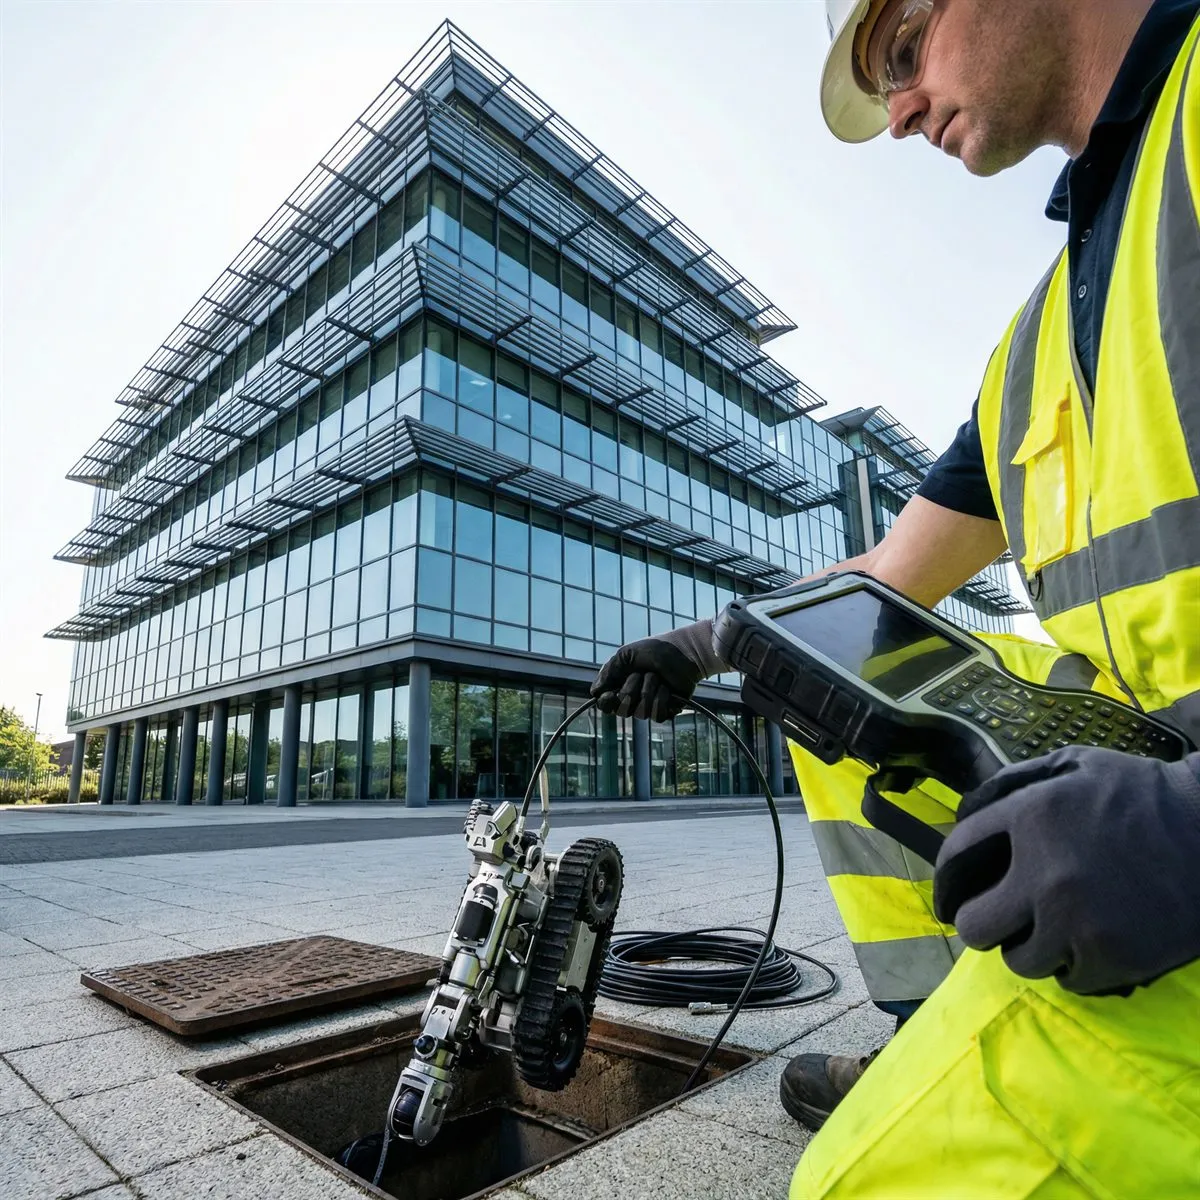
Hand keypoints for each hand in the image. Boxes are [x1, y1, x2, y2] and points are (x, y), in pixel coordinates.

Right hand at [590, 619, 725, 720]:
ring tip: (657, 676)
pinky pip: (658, 714)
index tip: (611, 693)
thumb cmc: (653, 650)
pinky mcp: (666, 711)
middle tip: (640, 674)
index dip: (606, 703)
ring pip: (641, 712)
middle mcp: (632, 700)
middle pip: (622, 711)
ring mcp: (649, 707)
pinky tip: (668, 687)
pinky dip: (662, 697)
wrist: (680, 651)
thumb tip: (594, 692)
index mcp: (619, 687)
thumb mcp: (625, 655)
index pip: (605, 705)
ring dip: (649, 689)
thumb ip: (608, 671)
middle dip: (631, 690)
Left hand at [933, 745, 1199, 994]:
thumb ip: (1016, 784)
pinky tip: (1088, 941)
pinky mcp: (1112, 959)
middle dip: (981, 919)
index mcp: (1029, 817)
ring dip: (1029, 945)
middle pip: (974, 924)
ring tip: (1050, 928)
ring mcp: (1077, 921)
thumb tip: (968, 812)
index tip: (954, 885)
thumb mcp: (1075, 765)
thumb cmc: (1143, 793)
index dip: (948, 873)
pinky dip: (1073, 965)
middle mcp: (1044, 873)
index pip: (955, 855)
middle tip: (998, 916)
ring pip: (1018, 960)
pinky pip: (1066, 979)